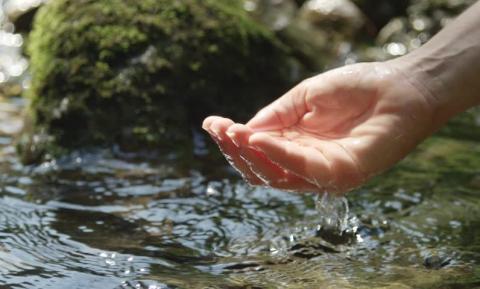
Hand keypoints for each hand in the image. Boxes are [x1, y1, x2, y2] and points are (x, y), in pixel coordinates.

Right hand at [202, 62, 433, 193]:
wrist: (401, 86)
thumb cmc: (356, 88)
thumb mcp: (305, 96)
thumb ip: (277, 115)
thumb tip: (244, 131)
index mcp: (296, 144)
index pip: (257, 152)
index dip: (232, 140)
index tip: (211, 123)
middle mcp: (305, 163)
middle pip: (260, 170)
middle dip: (235, 151)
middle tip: (220, 129)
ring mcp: (322, 172)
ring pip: (274, 177)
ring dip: (250, 155)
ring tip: (233, 133)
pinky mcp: (340, 176)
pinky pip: (301, 170)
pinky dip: (277, 155)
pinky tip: (257, 139)